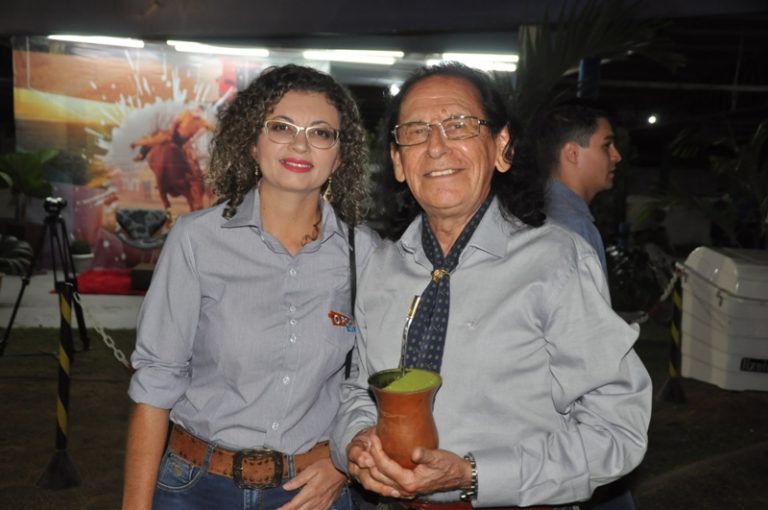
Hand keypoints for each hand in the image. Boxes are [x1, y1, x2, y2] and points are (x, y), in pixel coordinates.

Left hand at [278, 458, 346, 509]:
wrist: (342, 468)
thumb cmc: (325, 466)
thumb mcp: (310, 469)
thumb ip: (298, 480)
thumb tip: (285, 487)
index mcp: (310, 492)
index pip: (294, 504)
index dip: (284, 509)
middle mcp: (316, 501)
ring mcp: (323, 504)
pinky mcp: (329, 504)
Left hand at [347, 428, 470, 498]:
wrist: (458, 476)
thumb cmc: (448, 465)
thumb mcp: (438, 457)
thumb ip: (425, 455)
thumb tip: (414, 452)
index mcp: (409, 481)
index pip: (385, 466)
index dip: (376, 451)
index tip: (373, 437)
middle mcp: (404, 489)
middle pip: (378, 474)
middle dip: (370, 458)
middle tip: (367, 441)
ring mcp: (404, 490)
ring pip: (379, 480)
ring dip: (371, 465)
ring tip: (369, 449)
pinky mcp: (405, 488)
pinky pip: (385, 482)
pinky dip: (378, 472)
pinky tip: (376, 461)